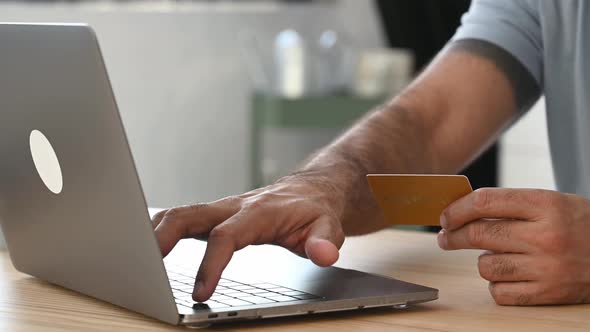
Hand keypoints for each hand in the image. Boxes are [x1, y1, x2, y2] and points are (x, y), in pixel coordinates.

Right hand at [152, 175, 345, 301]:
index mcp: (257, 212)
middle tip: (145, 268)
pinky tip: (151, 251)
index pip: (226, 236)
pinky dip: (163, 232)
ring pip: (179, 214)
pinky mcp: (217, 216)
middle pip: (188, 215)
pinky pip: (183, 219)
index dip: (211, 264)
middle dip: (162, 238)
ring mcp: (222, 210)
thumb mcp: (329, 227)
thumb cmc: (315, 210)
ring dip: (155, 233)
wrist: (310, 191)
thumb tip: (323, 255)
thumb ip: (325, 241)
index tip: (201, 292)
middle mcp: (233, 207)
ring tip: (136, 260)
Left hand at [438, 188, 589, 304]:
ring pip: (485, 266)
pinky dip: (496, 284)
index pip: (485, 202)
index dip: (457, 209)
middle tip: (446, 236)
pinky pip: (500, 292)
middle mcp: (545, 236)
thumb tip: (462, 211)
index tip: (445, 216)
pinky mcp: (548, 293)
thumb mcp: (551, 202)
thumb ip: (510, 205)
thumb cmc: (580, 225)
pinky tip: (506, 274)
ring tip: (494, 255)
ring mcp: (547, 268)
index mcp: (546, 205)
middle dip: (453, 235)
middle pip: (478, 234)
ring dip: (482, 260)